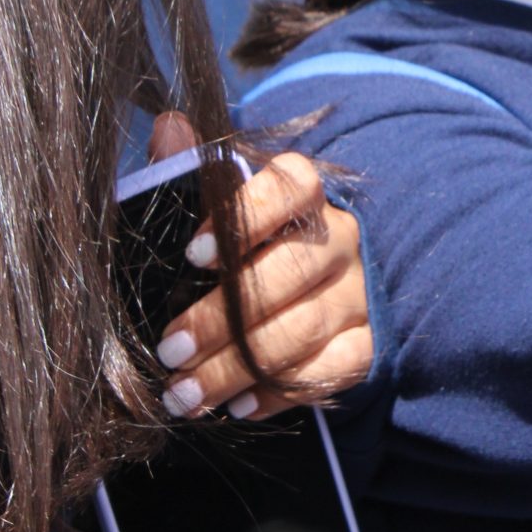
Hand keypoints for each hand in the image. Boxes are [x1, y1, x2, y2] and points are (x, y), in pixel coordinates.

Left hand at [145, 113, 373, 422]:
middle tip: (170, 350)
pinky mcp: (363, 346)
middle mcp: (339, 238)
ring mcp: (356, 295)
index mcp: (303, 193)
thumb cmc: (234, 247)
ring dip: (237, 368)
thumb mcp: (208, 209)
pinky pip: (327, 374)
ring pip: (304, 331)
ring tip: (184, 393)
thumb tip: (168, 125)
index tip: (193, 255)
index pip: (294, 185)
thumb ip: (186, 171)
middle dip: (223, 318)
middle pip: (292, 273)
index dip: (247, 216)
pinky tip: (236, 406)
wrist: (293, 296)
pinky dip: (277, 394)